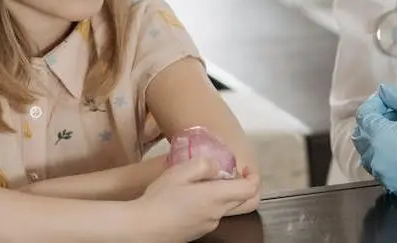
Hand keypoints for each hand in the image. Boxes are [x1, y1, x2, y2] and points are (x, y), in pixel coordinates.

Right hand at [133, 157, 259, 240]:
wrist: (142, 228)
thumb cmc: (161, 198)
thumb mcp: (181, 171)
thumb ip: (205, 164)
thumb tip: (218, 167)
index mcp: (217, 197)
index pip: (250, 190)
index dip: (253, 176)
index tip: (245, 167)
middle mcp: (217, 214)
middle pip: (244, 202)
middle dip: (244, 187)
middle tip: (233, 175)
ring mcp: (208, 226)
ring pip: (227, 209)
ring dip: (224, 195)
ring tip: (204, 184)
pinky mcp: (198, 232)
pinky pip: (212, 216)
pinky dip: (211, 205)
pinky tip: (191, 198)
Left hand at [354, 80, 396, 200]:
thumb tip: (383, 91)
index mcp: (378, 137)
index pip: (364, 115)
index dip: (374, 102)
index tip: (388, 97)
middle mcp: (376, 159)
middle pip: (362, 136)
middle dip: (373, 121)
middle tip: (391, 112)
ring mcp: (385, 176)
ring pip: (370, 155)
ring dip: (377, 140)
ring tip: (396, 130)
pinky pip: (383, 169)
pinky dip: (386, 157)